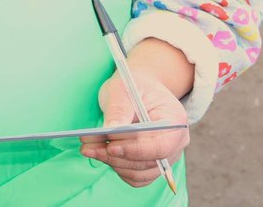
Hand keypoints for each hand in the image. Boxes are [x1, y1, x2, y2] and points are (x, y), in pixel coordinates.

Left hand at [79, 68, 189, 187]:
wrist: (139, 89)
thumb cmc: (133, 86)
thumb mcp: (123, 89)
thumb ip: (118, 111)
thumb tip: (110, 131)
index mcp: (175, 121)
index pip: (160, 146)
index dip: (135, 149)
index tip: (110, 147)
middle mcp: (176, 144)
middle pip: (147, 162)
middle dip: (115, 156)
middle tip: (86, 146)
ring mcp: (166, 158)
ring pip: (138, 173)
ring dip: (111, 162)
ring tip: (88, 147)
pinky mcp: (152, 165)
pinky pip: (134, 177)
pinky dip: (116, 167)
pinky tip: (100, 153)